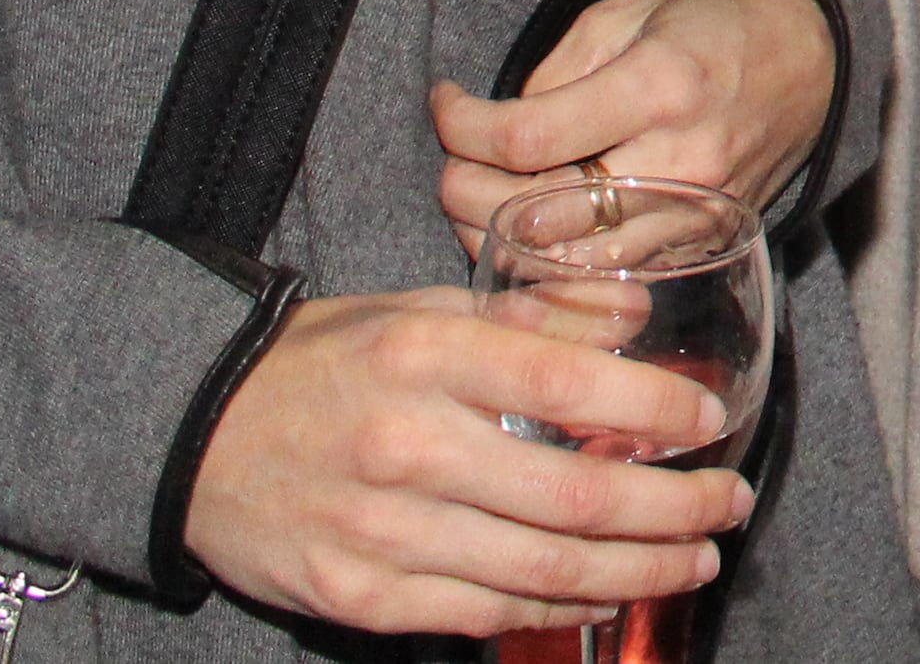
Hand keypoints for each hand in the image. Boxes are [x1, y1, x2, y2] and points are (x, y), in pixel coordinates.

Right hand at [179, 288, 750, 640]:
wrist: (191, 432)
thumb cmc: (324, 362)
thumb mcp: (420, 308)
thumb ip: (530, 311)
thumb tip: (634, 312)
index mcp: (426, 354)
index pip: (567, 381)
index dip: (654, 407)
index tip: (711, 421)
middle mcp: (408, 445)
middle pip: (574, 493)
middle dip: (673, 510)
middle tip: (728, 507)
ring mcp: (382, 530)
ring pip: (542, 566)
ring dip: (636, 570)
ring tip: (693, 559)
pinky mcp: (359, 594)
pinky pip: (483, 610)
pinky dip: (557, 607)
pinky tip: (606, 595)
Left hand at [436, 0, 834, 253]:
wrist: (814, 51)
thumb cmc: (716, 17)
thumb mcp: (628, 11)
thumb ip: (555, 73)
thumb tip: (496, 133)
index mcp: (661, 87)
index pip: (528, 140)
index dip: (464, 128)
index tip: (446, 103)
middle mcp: (681, 163)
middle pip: (538, 215)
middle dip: (466, 190)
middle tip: (453, 158)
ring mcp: (695, 215)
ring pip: (565, 263)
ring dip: (501, 236)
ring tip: (481, 195)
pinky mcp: (700, 246)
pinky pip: (607, 277)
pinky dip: (553, 263)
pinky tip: (529, 227)